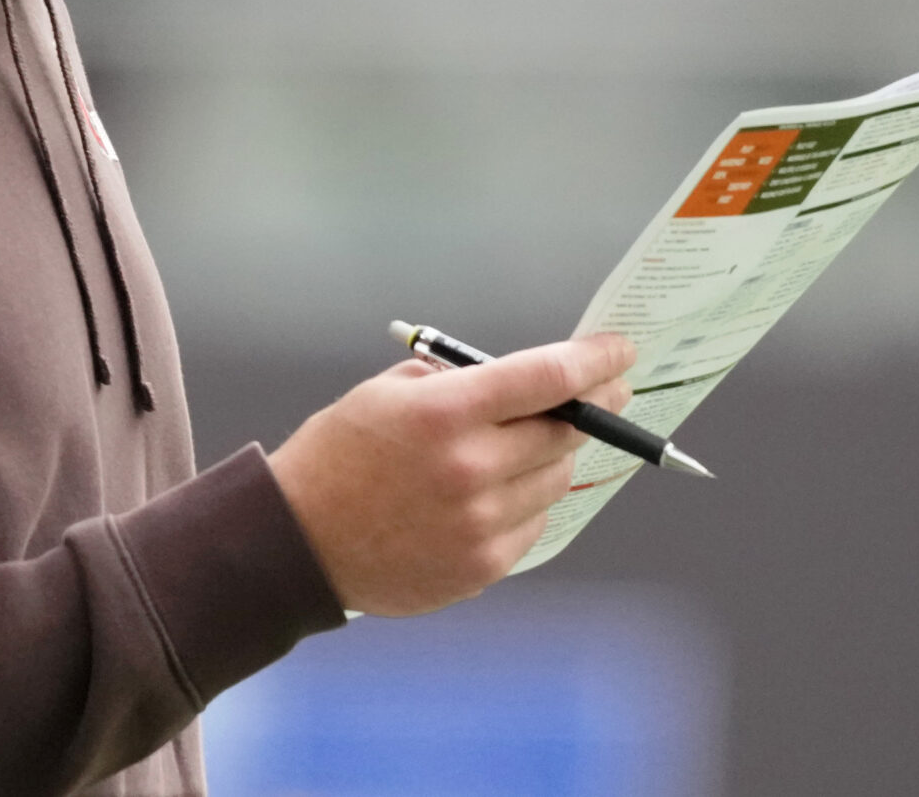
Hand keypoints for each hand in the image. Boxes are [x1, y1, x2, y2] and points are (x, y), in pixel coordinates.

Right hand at [266, 334, 636, 616]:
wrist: (298, 540)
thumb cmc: (340, 456)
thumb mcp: (390, 392)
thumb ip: (460, 382)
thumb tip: (527, 381)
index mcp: (446, 413)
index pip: (548, 379)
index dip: (595, 361)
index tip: (620, 351)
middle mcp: (471, 469)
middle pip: (565, 431)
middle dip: (591, 407)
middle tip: (605, 394)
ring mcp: (479, 524)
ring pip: (555, 479)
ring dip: (553, 456)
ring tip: (526, 447)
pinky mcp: (481, 567)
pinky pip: (532, 524)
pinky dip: (526, 502)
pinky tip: (495, 493)